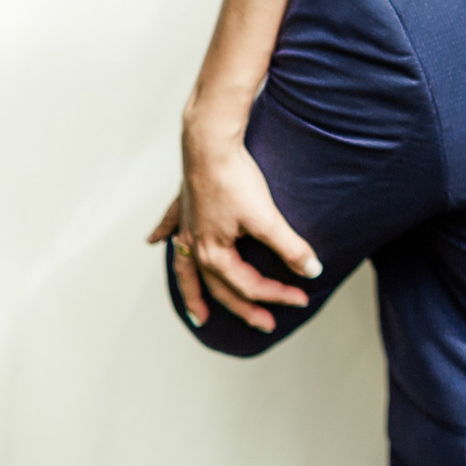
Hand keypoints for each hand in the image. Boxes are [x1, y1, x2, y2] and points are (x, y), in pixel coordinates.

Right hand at [149, 127, 322, 332]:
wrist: (210, 141)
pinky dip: (163, 235)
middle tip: (264, 324)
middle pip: (219, 286)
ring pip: (186, 267)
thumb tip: (312, 270)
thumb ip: (289, 247)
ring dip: (191, 292)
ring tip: (196, 315)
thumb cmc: (234, 177)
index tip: (302, 298)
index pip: (249, 285)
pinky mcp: (185, 202)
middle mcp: (195, 244)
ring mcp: (187, 224)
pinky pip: (170, 225)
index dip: (277, 294)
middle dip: (242, 308)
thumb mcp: (266, 217)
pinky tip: (154, 242)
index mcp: (213, 253)